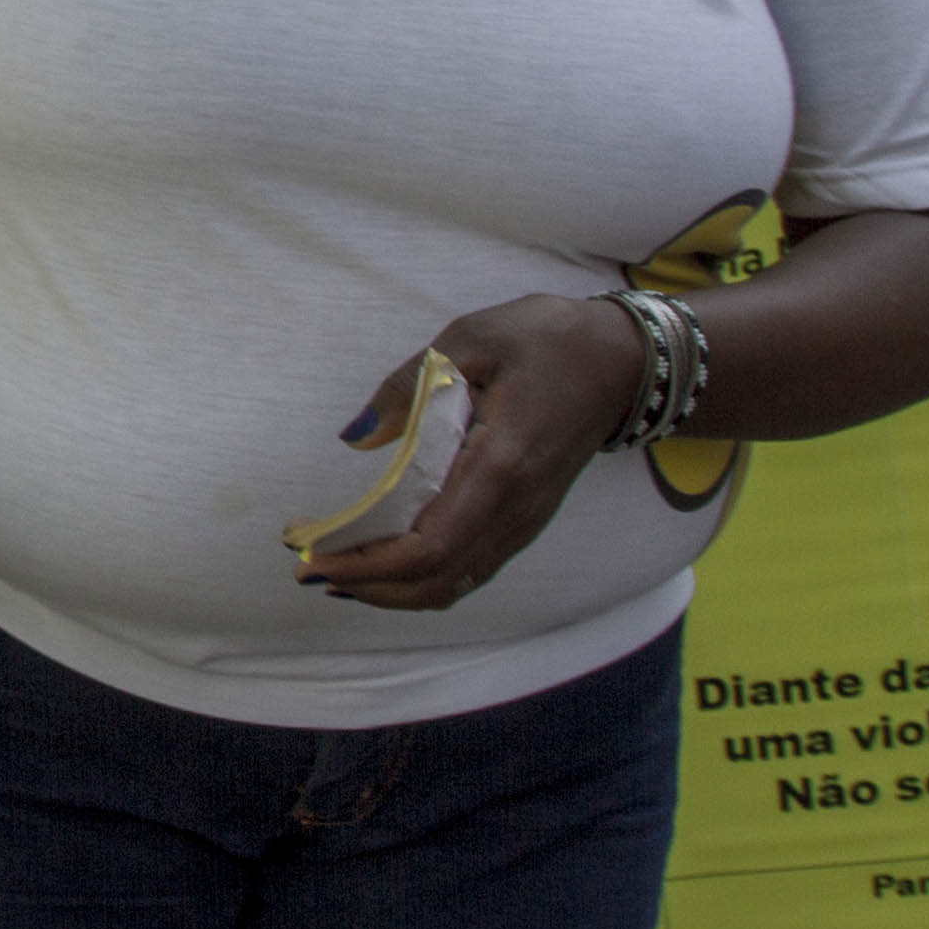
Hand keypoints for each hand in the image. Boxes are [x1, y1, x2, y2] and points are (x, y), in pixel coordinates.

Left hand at [297, 291, 636, 608]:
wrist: (625, 361)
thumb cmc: (548, 341)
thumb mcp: (471, 339)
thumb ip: (407, 386)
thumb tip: (356, 436)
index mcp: (501, 464)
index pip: (431, 545)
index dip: (368, 564)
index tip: (313, 556)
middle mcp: (516, 508)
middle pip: (437, 579)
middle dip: (366, 584)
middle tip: (303, 568)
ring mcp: (525, 521)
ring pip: (454, 583)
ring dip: (389, 588)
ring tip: (330, 570)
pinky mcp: (525, 520)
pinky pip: (470, 568)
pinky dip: (419, 577)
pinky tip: (379, 563)